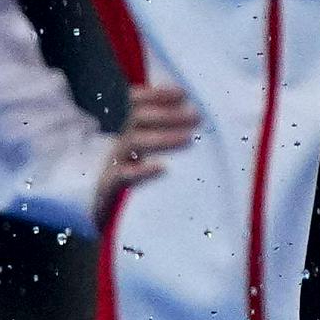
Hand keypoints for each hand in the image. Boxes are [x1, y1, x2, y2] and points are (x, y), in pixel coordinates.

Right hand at [96, 81, 199, 228]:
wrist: (111, 226)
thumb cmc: (144, 190)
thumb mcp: (154, 160)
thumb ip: (172, 143)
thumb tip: (208, 128)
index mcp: (133, 135)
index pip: (137, 103)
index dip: (157, 94)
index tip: (184, 93)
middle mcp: (123, 146)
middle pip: (138, 117)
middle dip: (168, 113)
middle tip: (196, 117)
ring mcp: (115, 167)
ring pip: (133, 142)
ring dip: (162, 136)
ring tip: (188, 139)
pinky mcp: (110, 191)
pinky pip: (122, 176)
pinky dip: (142, 170)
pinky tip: (161, 168)